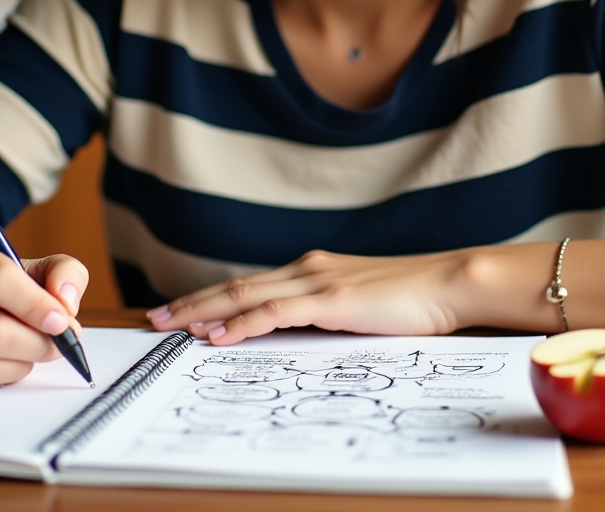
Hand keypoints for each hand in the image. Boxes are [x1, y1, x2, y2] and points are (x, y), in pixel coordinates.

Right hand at [0, 236, 88, 388]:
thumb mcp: (33, 262)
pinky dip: (5, 376)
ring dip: (24, 363)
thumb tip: (66, 302)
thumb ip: (63, 271)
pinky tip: (15, 359)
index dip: (35, 304)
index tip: (62, 319)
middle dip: (38, 342)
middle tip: (62, 342)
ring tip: (40, 348)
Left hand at [147, 248, 475, 344]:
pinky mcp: (331, 300)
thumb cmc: (412, 297)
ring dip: (204, 310)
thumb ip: (329, 311)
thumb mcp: (362, 303)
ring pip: (246, 295)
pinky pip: (275, 313)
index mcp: (313, 269)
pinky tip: (218, 335)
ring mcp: (318, 281)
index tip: (181, 310)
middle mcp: (308, 269)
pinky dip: (241, 323)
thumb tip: (302, 332)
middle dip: (192, 301)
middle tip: (154, 317)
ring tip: (170, 325)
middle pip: (236, 285)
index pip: (251, 284)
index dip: (212, 297)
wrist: (449, 281)